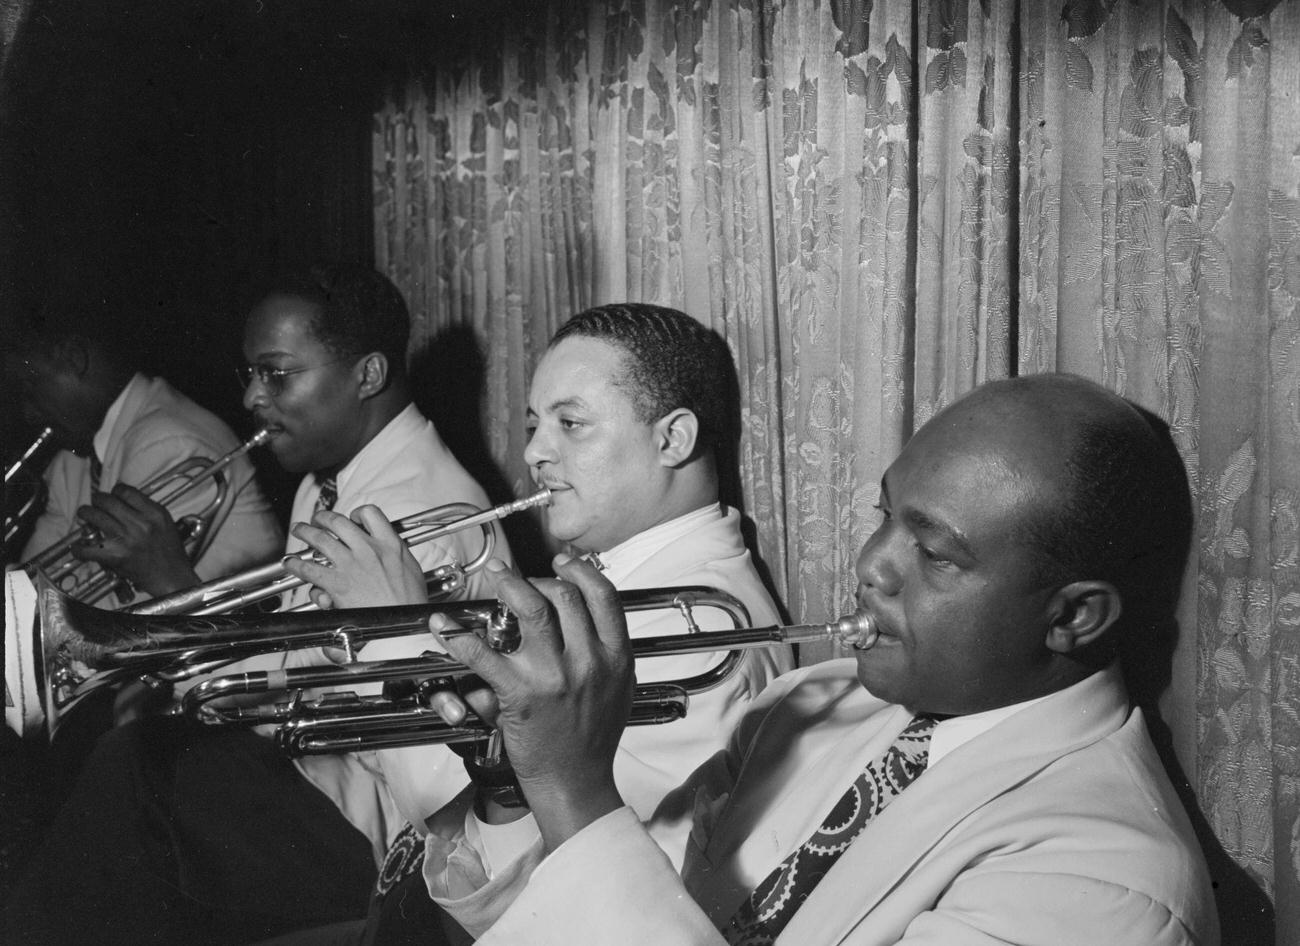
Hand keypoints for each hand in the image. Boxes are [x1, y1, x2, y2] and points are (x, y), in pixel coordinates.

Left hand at [72, 484, 197, 596]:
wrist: (171, 577)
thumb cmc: (170, 553)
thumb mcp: (166, 523)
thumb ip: (147, 509)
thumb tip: (124, 499)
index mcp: (154, 514)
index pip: (126, 491)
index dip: (115, 491)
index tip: (113, 495)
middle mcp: (139, 524)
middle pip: (107, 501)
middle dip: (97, 500)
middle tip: (95, 504)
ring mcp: (126, 539)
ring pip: (93, 516)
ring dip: (85, 515)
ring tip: (85, 516)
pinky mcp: (115, 557)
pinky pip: (87, 548)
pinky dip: (79, 548)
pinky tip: (80, 547)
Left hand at [283, 505, 426, 608]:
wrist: (402, 623)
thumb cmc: (409, 603)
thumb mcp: (411, 569)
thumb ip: (398, 555)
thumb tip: (391, 550)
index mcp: (390, 544)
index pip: (371, 513)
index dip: (357, 513)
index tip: (353, 519)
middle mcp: (368, 549)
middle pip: (339, 522)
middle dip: (323, 517)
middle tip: (318, 520)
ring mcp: (351, 565)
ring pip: (320, 539)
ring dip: (305, 532)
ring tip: (299, 530)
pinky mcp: (337, 583)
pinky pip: (310, 569)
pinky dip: (297, 564)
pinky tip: (291, 563)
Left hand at [434, 554, 632, 852]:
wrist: (576, 782)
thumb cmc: (595, 740)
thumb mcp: (620, 689)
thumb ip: (611, 652)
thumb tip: (594, 618)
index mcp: (616, 657)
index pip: (603, 596)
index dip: (581, 571)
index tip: (564, 562)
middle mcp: (589, 661)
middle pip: (564, 596)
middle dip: (540, 577)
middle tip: (521, 575)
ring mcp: (555, 676)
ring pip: (532, 610)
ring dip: (509, 586)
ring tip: (496, 577)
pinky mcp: (521, 694)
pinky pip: (486, 655)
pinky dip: (461, 638)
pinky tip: (446, 627)